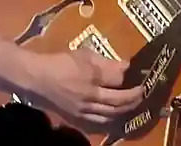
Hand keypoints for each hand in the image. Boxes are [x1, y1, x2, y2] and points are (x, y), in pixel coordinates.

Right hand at [27, 49, 143, 124]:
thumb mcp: (84, 56)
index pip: (119, 84)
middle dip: (134, 99)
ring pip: (111, 117)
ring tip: (133, 105)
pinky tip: (116, 117)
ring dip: (125, 112)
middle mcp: (89, 100)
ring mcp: (83, 113)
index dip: (134, 83)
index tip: (143, 78)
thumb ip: (106, 63)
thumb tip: (127, 66)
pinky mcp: (77, 119)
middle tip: (143, 93)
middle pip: (118, 104)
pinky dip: (111, 121)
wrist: (36, 78)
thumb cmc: (60, 62)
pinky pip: (99, 124)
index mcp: (91, 82)